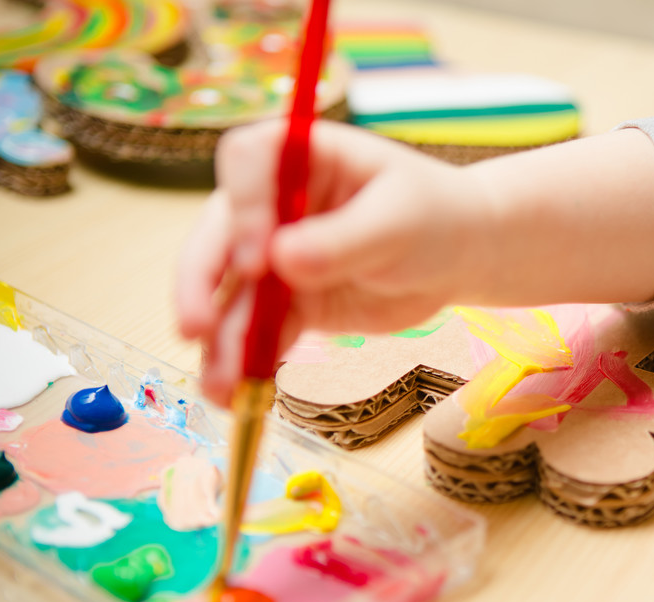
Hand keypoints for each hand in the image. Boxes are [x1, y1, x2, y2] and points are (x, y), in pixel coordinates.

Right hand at [176, 120, 493, 404]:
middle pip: (218, 235)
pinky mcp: (289, 302)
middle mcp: (274, 201)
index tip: (257, 259)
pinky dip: (244, 362)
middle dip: (200, 284)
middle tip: (196, 330)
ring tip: (220, 386)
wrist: (458, 257)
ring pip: (231, 295)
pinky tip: (234, 393)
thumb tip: (282, 262)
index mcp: (300, 156)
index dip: (242, 207)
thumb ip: (343, 240)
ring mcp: (275, 254)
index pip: (247, 161)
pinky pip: (256, 332)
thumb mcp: (398, 221)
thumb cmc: (434, 217)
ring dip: (218, 341)